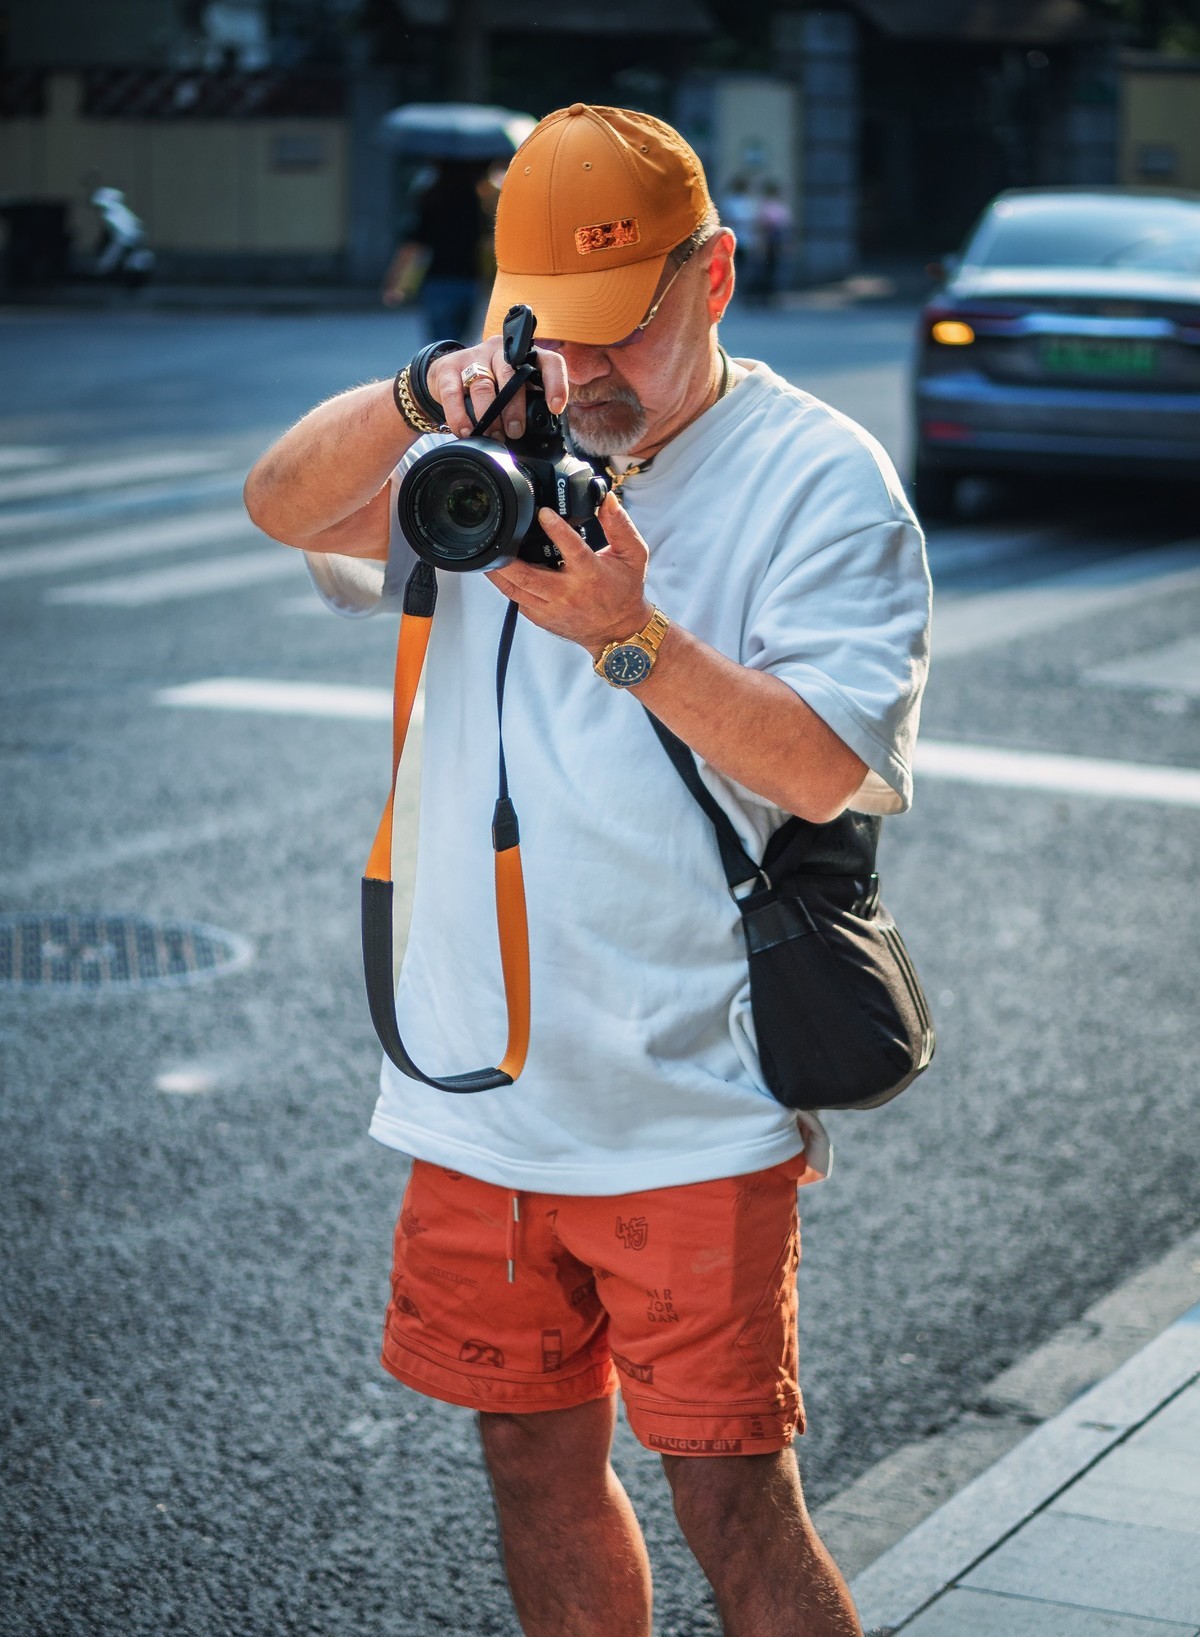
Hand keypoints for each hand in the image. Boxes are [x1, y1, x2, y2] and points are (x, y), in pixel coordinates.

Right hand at [426, 338, 568, 441]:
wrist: (446, 375)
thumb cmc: (489, 387)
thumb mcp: (512, 390)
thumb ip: (527, 403)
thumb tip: (540, 434)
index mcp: (524, 356)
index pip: (548, 361)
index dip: (555, 383)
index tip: (556, 408)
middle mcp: (500, 351)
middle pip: (511, 375)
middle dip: (514, 408)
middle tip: (515, 432)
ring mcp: (473, 357)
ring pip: (483, 386)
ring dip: (489, 417)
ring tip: (493, 437)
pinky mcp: (448, 368)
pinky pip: (454, 395)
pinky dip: (460, 418)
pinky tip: (467, 432)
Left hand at [486, 491, 652, 654]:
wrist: (619, 631)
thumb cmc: (625, 591)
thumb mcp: (633, 555)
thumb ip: (620, 526)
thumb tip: (608, 500)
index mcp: (591, 574)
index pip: (572, 550)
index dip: (557, 531)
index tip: (543, 513)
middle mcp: (568, 593)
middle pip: (529, 576)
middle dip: (508, 558)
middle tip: (497, 537)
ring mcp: (552, 609)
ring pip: (516, 590)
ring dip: (498, 572)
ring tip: (487, 553)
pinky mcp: (543, 619)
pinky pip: (517, 601)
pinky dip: (505, 586)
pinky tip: (498, 572)